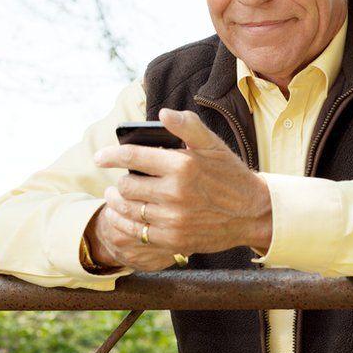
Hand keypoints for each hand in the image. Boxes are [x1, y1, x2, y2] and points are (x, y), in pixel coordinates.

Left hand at [91, 108, 271, 266]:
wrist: (252, 213)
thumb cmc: (230, 175)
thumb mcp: (214, 145)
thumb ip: (188, 126)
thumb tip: (163, 112)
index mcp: (183, 165)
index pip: (133, 157)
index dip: (111, 156)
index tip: (100, 158)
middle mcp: (176, 192)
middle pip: (127, 185)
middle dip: (119, 181)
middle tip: (120, 180)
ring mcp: (174, 219)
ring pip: (128, 209)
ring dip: (118, 202)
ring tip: (117, 197)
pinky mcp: (174, 240)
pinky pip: (137, 232)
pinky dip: (127, 223)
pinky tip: (128, 216)